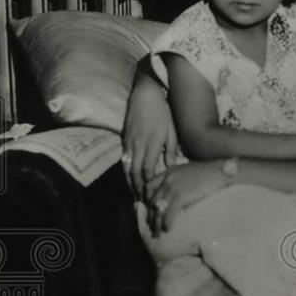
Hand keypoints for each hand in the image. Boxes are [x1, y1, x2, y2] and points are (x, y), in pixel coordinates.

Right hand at [122, 80, 177, 199]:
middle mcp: (138, 145)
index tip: (151, 194)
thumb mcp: (172, 130)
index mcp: (152, 144)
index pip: (147, 170)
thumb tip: (170, 167)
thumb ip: (171, 150)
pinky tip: (128, 178)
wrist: (145, 95)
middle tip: (141, 200)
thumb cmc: (163, 112)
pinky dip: (125, 170)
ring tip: (134, 193)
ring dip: (129, 182)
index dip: (148, 184)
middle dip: (137, 187)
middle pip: (134, 172)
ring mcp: (129, 142)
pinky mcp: (124, 138)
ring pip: (126, 167)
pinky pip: (123, 159)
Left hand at [144, 160, 225, 234]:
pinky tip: (167, 229)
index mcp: (168, 171)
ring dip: (156, 222)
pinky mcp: (180, 197)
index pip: (149, 185)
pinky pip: (168, 213)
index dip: (147, 198)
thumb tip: (180, 192)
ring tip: (157, 232)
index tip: (150, 208)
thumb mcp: (190, 171)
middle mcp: (167, 179)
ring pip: (157, 208)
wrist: (221, 171)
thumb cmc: (211, 172)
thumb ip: (181, 180)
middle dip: (150, 213)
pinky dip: (166, 222)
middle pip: (151, 199)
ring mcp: (172, 188)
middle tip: (151, 224)